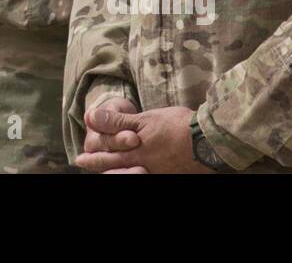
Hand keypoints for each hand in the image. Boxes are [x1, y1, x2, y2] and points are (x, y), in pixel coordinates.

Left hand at [75, 105, 209, 173]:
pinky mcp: (168, 175)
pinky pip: (146, 175)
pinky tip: (135, 171)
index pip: (108, 152)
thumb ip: (116, 121)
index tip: (82, 154)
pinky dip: (135, 173)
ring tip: (105, 171)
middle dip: (99, 164)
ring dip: (115, 171)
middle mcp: (142, 164)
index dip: (95, 152)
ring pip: (129, 173)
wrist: (209, 142)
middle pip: (115, 166)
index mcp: (135, 150)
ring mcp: (155, 171)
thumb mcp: (144, 120)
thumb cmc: (177, 126)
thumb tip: (90, 117)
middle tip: (83, 163)